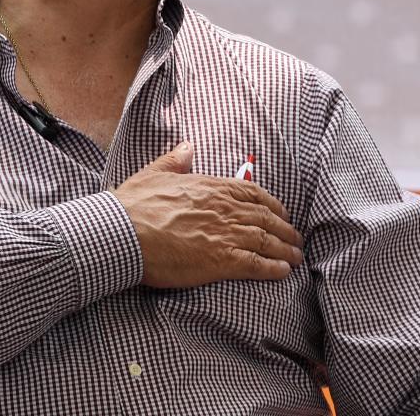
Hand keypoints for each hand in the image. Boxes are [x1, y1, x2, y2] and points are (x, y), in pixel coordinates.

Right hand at [112, 142, 303, 287]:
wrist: (123, 232)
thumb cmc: (134, 204)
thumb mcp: (154, 173)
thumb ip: (176, 160)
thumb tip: (188, 147)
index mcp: (210, 187)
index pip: (252, 192)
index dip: (272, 204)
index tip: (281, 213)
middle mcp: (223, 208)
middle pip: (266, 218)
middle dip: (285, 230)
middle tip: (296, 239)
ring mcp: (225, 234)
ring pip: (266, 240)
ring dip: (286, 249)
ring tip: (296, 258)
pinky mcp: (220, 260)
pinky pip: (256, 264)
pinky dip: (273, 268)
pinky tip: (282, 272)